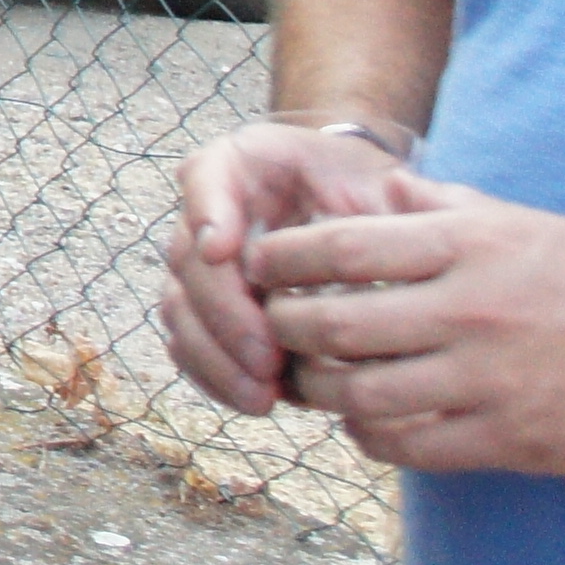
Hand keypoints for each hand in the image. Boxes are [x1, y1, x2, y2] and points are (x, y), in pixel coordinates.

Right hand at [162, 121, 416, 411]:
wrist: (356, 204)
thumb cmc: (369, 190)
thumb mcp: (377, 178)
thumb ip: (372, 193)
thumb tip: (384, 204)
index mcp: (239, 164)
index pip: (206, 178)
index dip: (207, 213)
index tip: (223, 252)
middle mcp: (204, 212)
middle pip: (188, 260)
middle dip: (223, 315)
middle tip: (266, 360)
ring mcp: (198, 263)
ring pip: (179, 308)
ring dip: (214, 356)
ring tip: (262, 395)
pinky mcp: (205, 308)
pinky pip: (189, 343)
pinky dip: (214, 376)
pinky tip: (252, 400)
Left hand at [251, 176, 564, 479]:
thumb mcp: (527, 223)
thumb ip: (447, 205)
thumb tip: (389, 186)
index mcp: (468, 246)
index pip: (338, 246)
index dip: (280, 258)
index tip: (258, 264)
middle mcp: (468, 309)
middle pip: (331, 323)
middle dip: (282, 327)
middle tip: (270, 326)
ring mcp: (485, 379)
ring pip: (357, 393)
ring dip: (320, 389)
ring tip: (312, 378)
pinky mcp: (507, 439)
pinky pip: (406, 446)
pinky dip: (370, 437)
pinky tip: (367, 423)